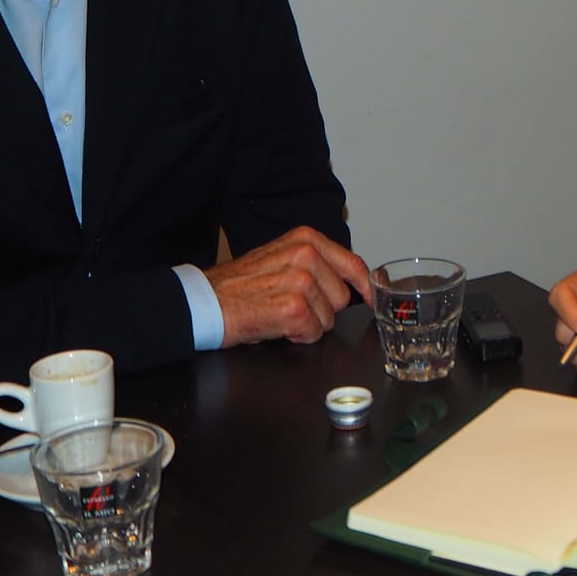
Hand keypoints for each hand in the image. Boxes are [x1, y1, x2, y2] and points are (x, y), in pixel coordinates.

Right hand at [205, 226, 370, 346]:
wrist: (205, 301)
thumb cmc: (239, 285)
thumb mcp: (281, 259)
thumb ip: (316, 265)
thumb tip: (351, 283)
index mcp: (306, 239)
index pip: (353, 264)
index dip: (365, 288)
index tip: (371, 301)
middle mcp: (306, 255)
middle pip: (343, 298)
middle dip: (323, 310)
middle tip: (291, 306)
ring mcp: (301, 281)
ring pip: (329, 319)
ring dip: (308, 324)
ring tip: (280, 313)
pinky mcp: (293, 308)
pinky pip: (313, 333)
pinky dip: (297, 336)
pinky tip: (277, 325)